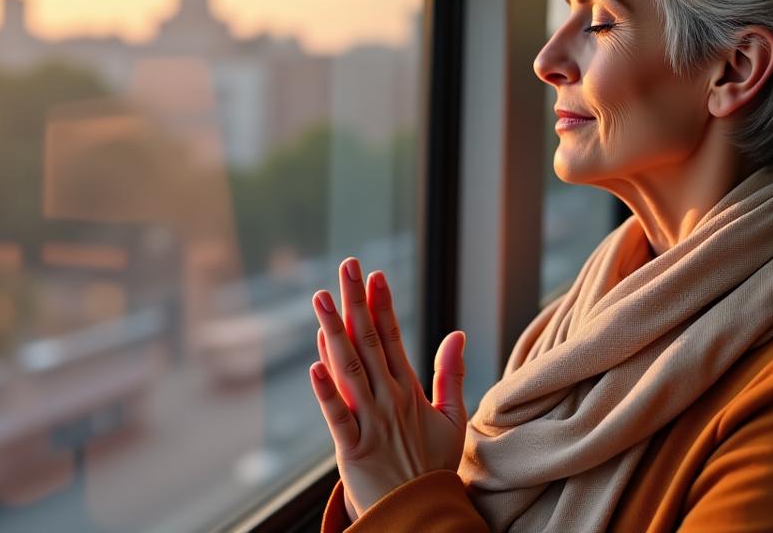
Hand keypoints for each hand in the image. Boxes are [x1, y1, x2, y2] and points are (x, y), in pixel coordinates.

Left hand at [308, 257, 467, 520]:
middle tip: (347, 266)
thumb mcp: (452, 418)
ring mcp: (370, 423)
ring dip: (334, 332)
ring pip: (349, 369)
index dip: (383, 304)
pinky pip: (337, 416)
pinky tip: (315, 364)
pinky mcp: (351, 449)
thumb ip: (452, 374)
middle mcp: (389, 400)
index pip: (394, 337)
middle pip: (370, 342)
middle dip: (356, 302)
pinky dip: (326, 391)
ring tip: (322, 298)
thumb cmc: (433, 467)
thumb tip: (457, 334)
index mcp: (410, 390)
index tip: (376, 274)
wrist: (423, 516)